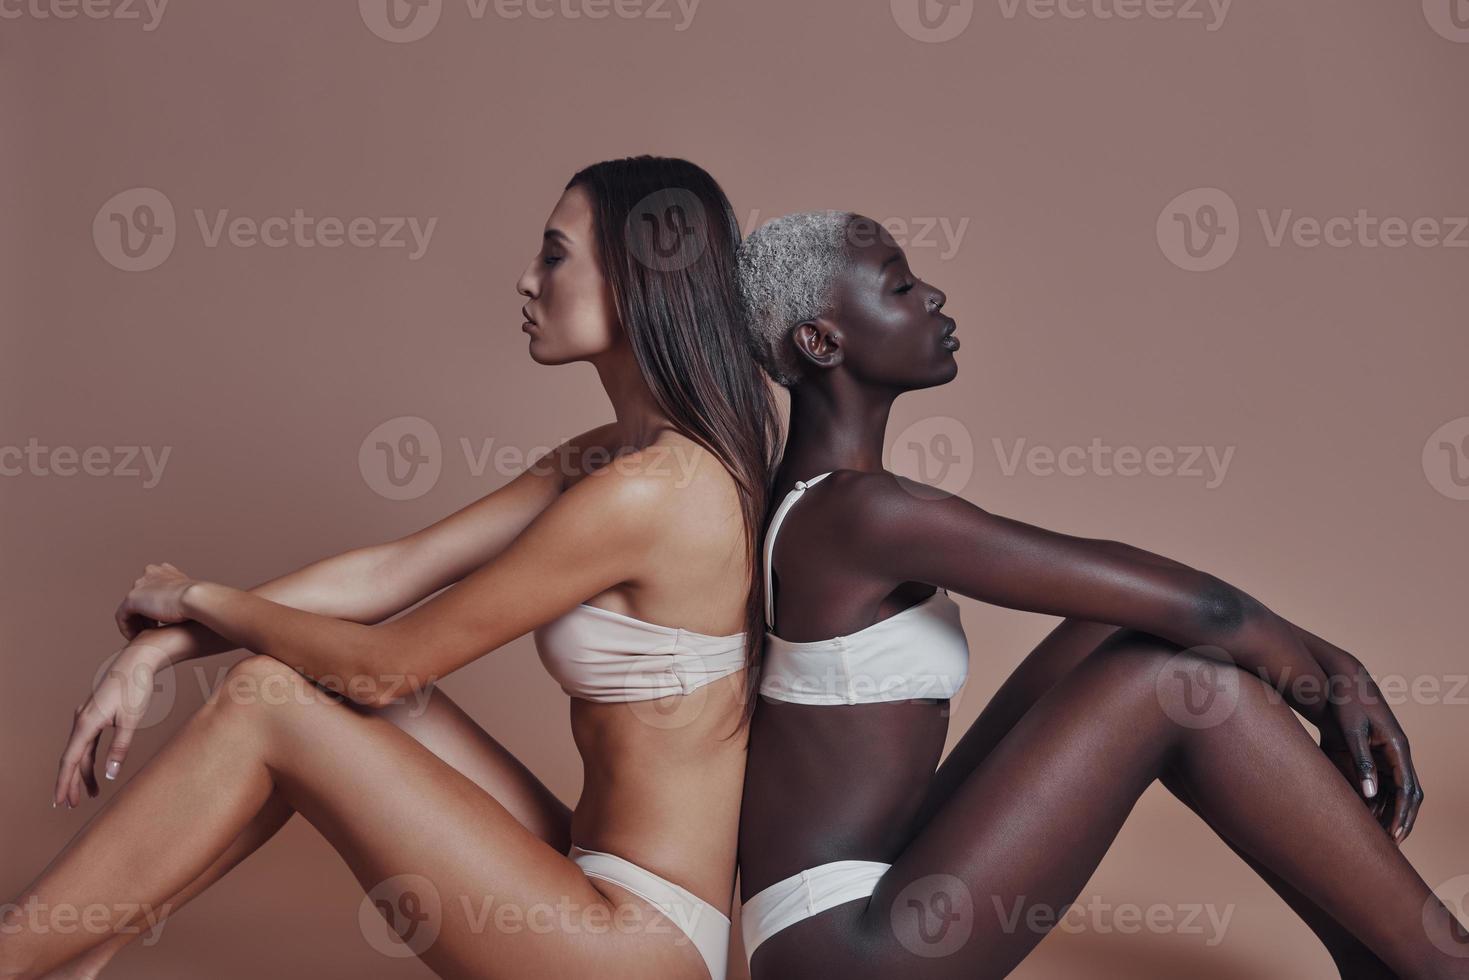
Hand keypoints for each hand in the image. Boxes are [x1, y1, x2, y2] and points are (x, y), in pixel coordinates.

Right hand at [54, 643, 167, 807]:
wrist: (138, 660)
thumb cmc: (135, 687)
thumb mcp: (131, 720)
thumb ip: (120, 748)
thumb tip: (109, 774)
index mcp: (86, 723)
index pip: (70, 760)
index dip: (63, 783)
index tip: (58, 802)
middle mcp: (81, 720)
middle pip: (72, 759)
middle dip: (70, 783)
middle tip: (70, 806)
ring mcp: (87, 718)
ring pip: (81, 752)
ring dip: (83, 773)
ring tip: (89, 795)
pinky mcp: (95, 716)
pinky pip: (88, 743)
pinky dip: (90, 759)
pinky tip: (95, 772)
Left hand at [115, 562, 198, 638]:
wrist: (195, 598)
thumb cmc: (199, 601)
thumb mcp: (191, 596)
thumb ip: (183, 600)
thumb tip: (182, 614)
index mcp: (164, 570)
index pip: (153, 587)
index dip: (155, 604)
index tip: (162, 619)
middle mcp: (150, 573)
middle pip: (140, 597)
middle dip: (144, 613)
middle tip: (152, 628)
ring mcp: (139, 585)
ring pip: (130, 607)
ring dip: (136, 622)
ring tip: (144, 635)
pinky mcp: (131, 599)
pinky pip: (122, 617)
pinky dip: (127, 628)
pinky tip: (135, 638)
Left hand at [1316, 662, 1422, 843]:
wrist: (1339, 679)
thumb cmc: (1346, 702)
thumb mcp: (1351, 731)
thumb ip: (1361, 762)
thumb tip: (1371, 794)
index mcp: (1397, 747)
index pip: (1408, 790)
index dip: (1404, 815)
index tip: (1396, 837)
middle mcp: (1396, 753)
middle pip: (1406, 795)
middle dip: (1400, 820)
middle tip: (1390, 845)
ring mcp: (1386, 753)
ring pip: (1393, 791)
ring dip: (1387, 812)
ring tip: (1377, 837)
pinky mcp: (1372, 752)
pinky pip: (1378, 781)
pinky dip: (1373, 799)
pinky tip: (1362, 814)